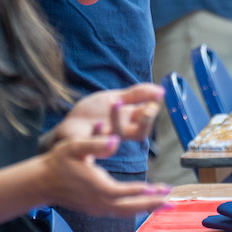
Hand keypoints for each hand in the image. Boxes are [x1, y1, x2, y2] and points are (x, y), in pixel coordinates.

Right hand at [38, 134, 170, 216]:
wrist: (42, 181)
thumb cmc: (59, 161)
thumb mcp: (75, 146)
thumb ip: (96, 143)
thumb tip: (116, 140)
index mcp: (98, 187)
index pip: (126, 192)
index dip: (144, 191)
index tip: (161, 188)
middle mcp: (99, 202)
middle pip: (131, 208)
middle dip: (152, 205)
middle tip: (172, 202)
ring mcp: (97, 208)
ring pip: (127, 212)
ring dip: (147, 208)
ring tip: (165, 204)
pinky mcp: (96, 209)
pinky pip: (120, 212)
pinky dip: (135, 210)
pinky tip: (145, 205)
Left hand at [43, 84, 162, 150]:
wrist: (70, 124)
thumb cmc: (95, 114)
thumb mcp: (117, 99)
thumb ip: (137, 94)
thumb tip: (161, 89)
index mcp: (128, 122)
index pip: (146, 121)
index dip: (152, 112)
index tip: (156, 98)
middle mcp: (119, 132)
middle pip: (138, 133)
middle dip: (145, 122)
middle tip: (148, 109)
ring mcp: (103, 138)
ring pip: (116, 134)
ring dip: (118, 119)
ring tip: (116, 103)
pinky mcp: (86, 142)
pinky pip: (92, 141)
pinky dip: (97, 133)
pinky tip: (98, 124)